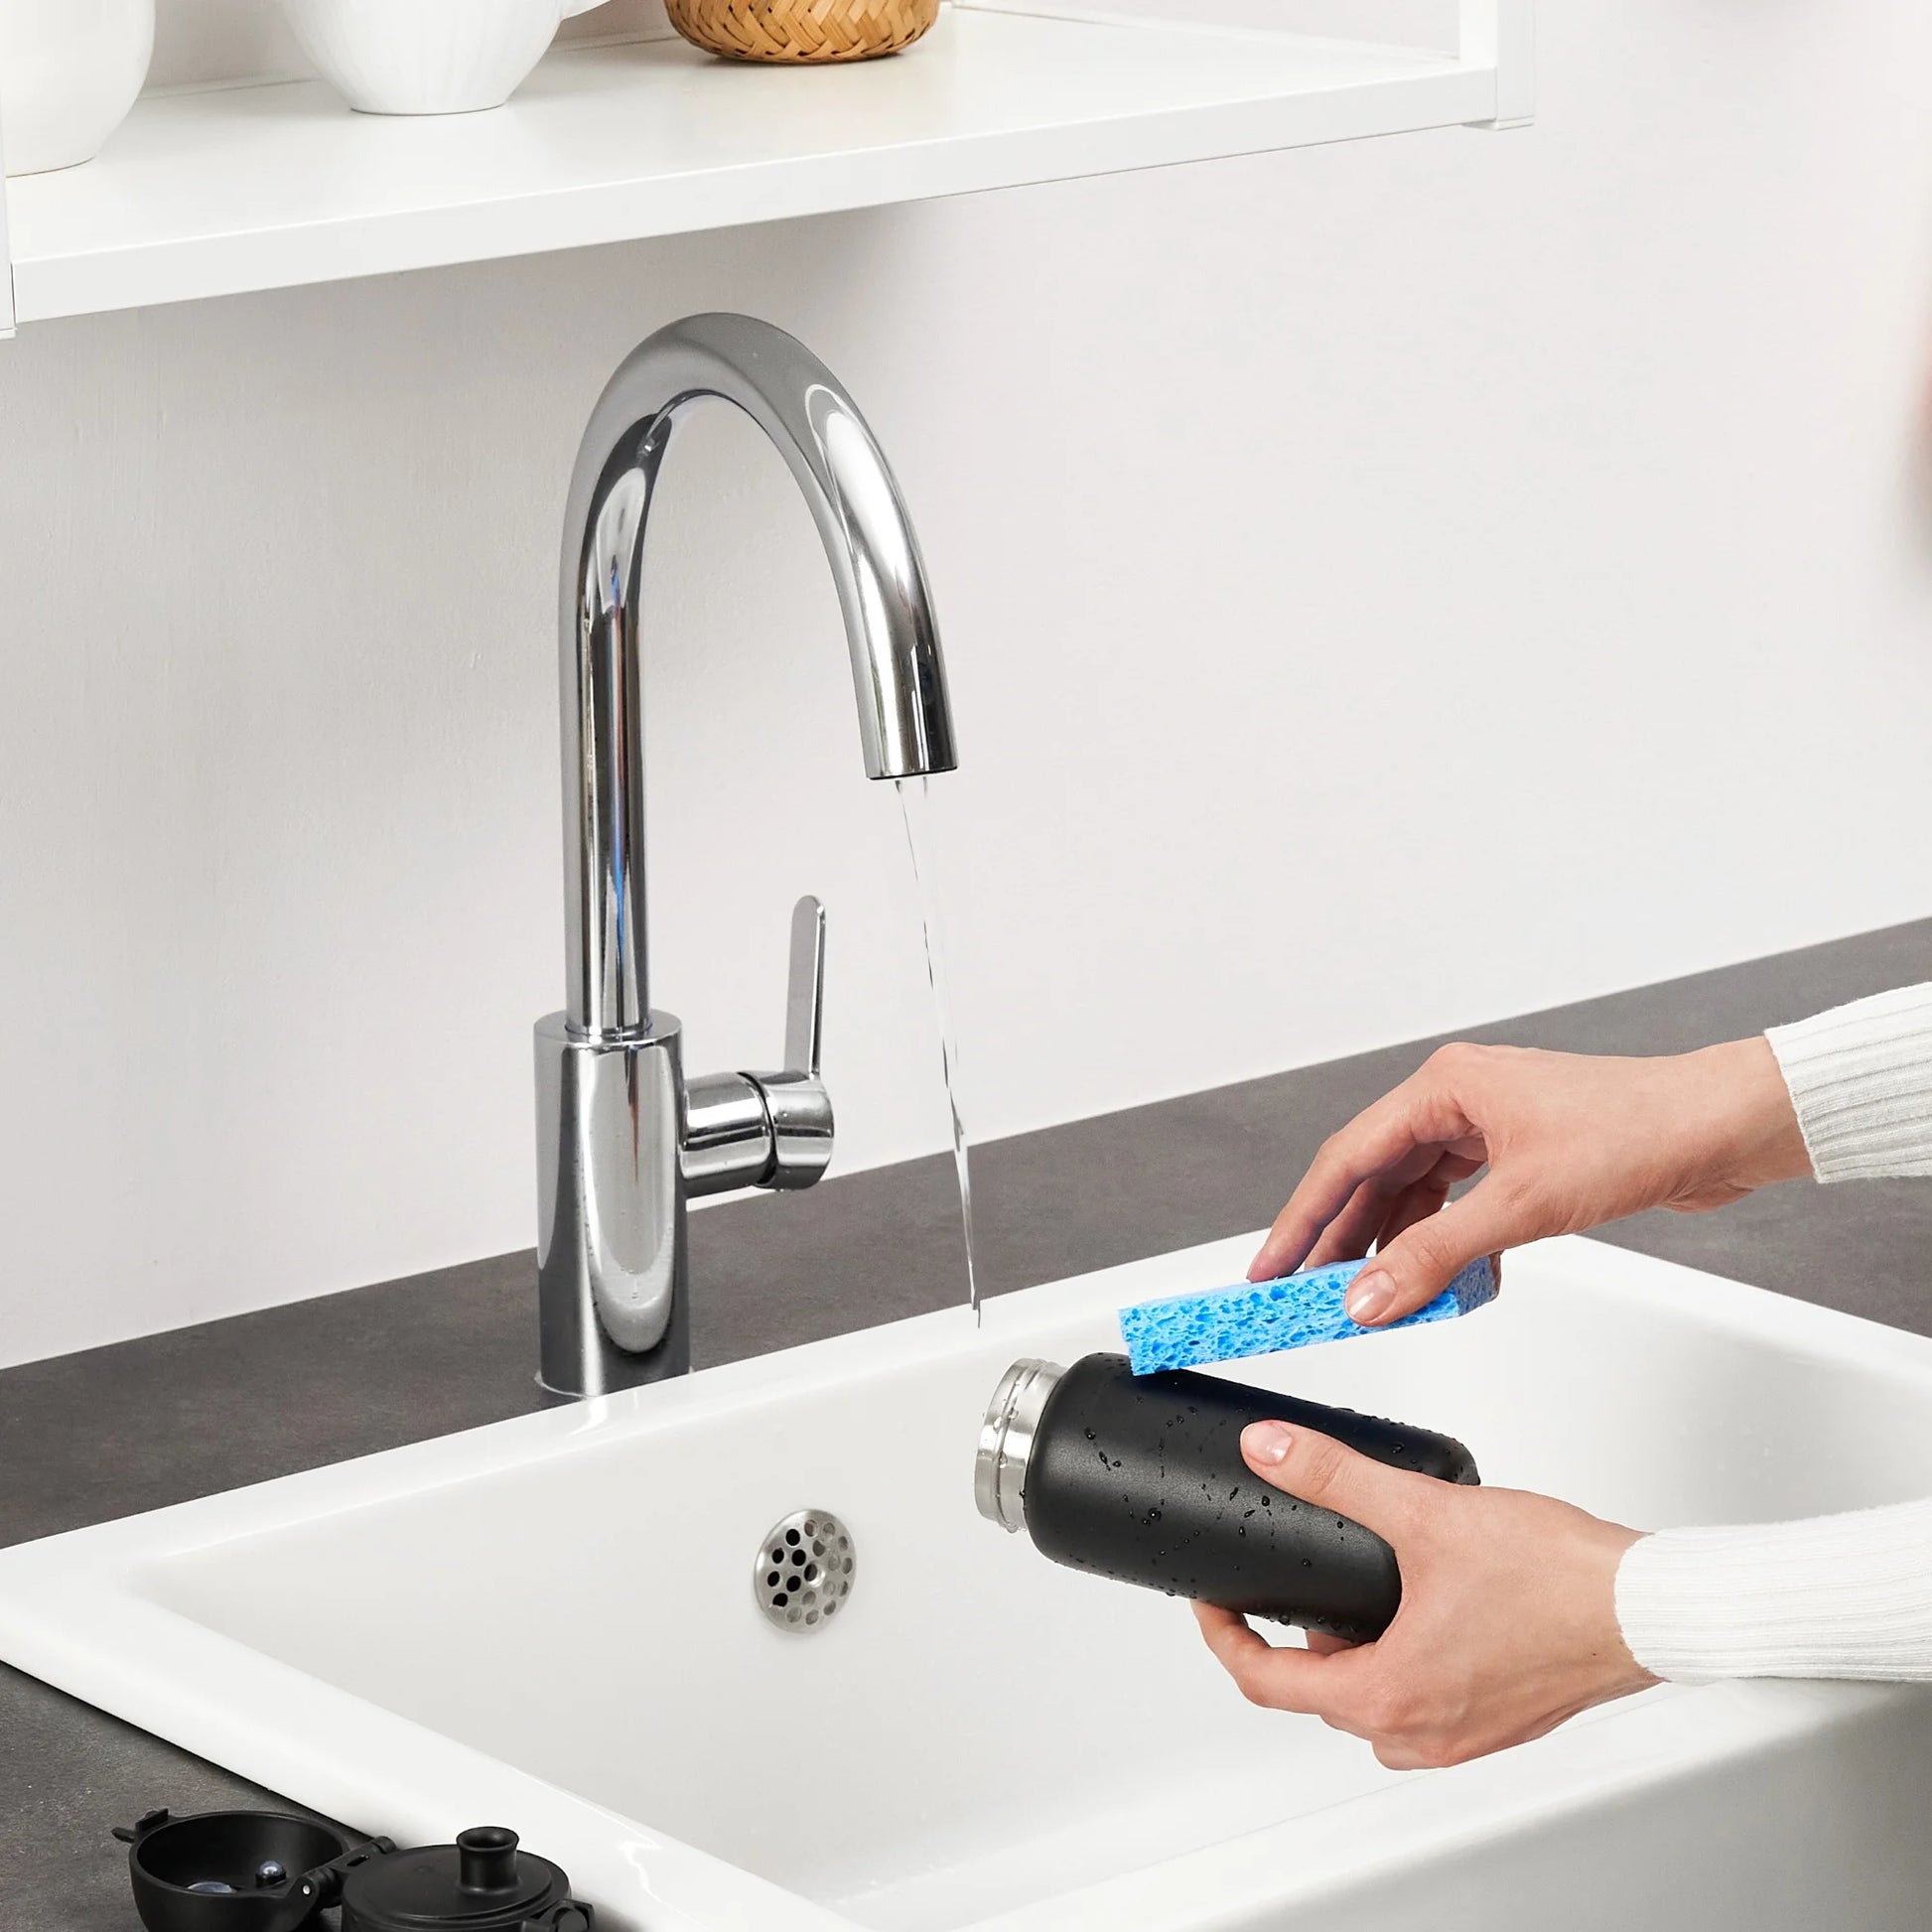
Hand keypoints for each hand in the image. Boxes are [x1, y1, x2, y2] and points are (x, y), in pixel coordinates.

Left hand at [1194, 1421, 1655, 1766]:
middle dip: (1290, 1639)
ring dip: (1347, 1655)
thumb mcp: (1424, 1513)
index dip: (1225, 1638)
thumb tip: (1272, 1452)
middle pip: (1317, 1696)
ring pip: (1371, 1705)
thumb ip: (1337, 1478)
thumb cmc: (1557, 1578)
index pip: (1268, 1684)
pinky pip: (1419, 1703)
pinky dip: (1398, 1663)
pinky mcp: (1496, 1721)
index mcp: (1391, 1696)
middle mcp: (1421, 1732)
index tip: (1212, 1605)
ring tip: (1348, 1591)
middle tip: (1280, 1584)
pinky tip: (1413, 1611)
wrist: (1645, 1606)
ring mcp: (1462, 1734)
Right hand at [1249, 1037, 1809, 1324]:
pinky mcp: (1519, 1156)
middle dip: (1339, 1239)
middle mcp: (1458, 1099)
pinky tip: (1439, 1283)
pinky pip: (1456, 1204)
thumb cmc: (1638, 1131)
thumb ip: (1436, 1257)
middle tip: (1301, 1292)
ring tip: (1367, 1299)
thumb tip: (1370, 1298)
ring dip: (1392, 1248)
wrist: (1720, 1127)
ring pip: (1414, 1194)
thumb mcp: (1521, 1205)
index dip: (1302, 1218)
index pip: (1347, 1158)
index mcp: (1444, 1086)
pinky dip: (1442, 1245)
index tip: (1270, 1266)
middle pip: (1373, 1176)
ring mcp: (1489, 1126)